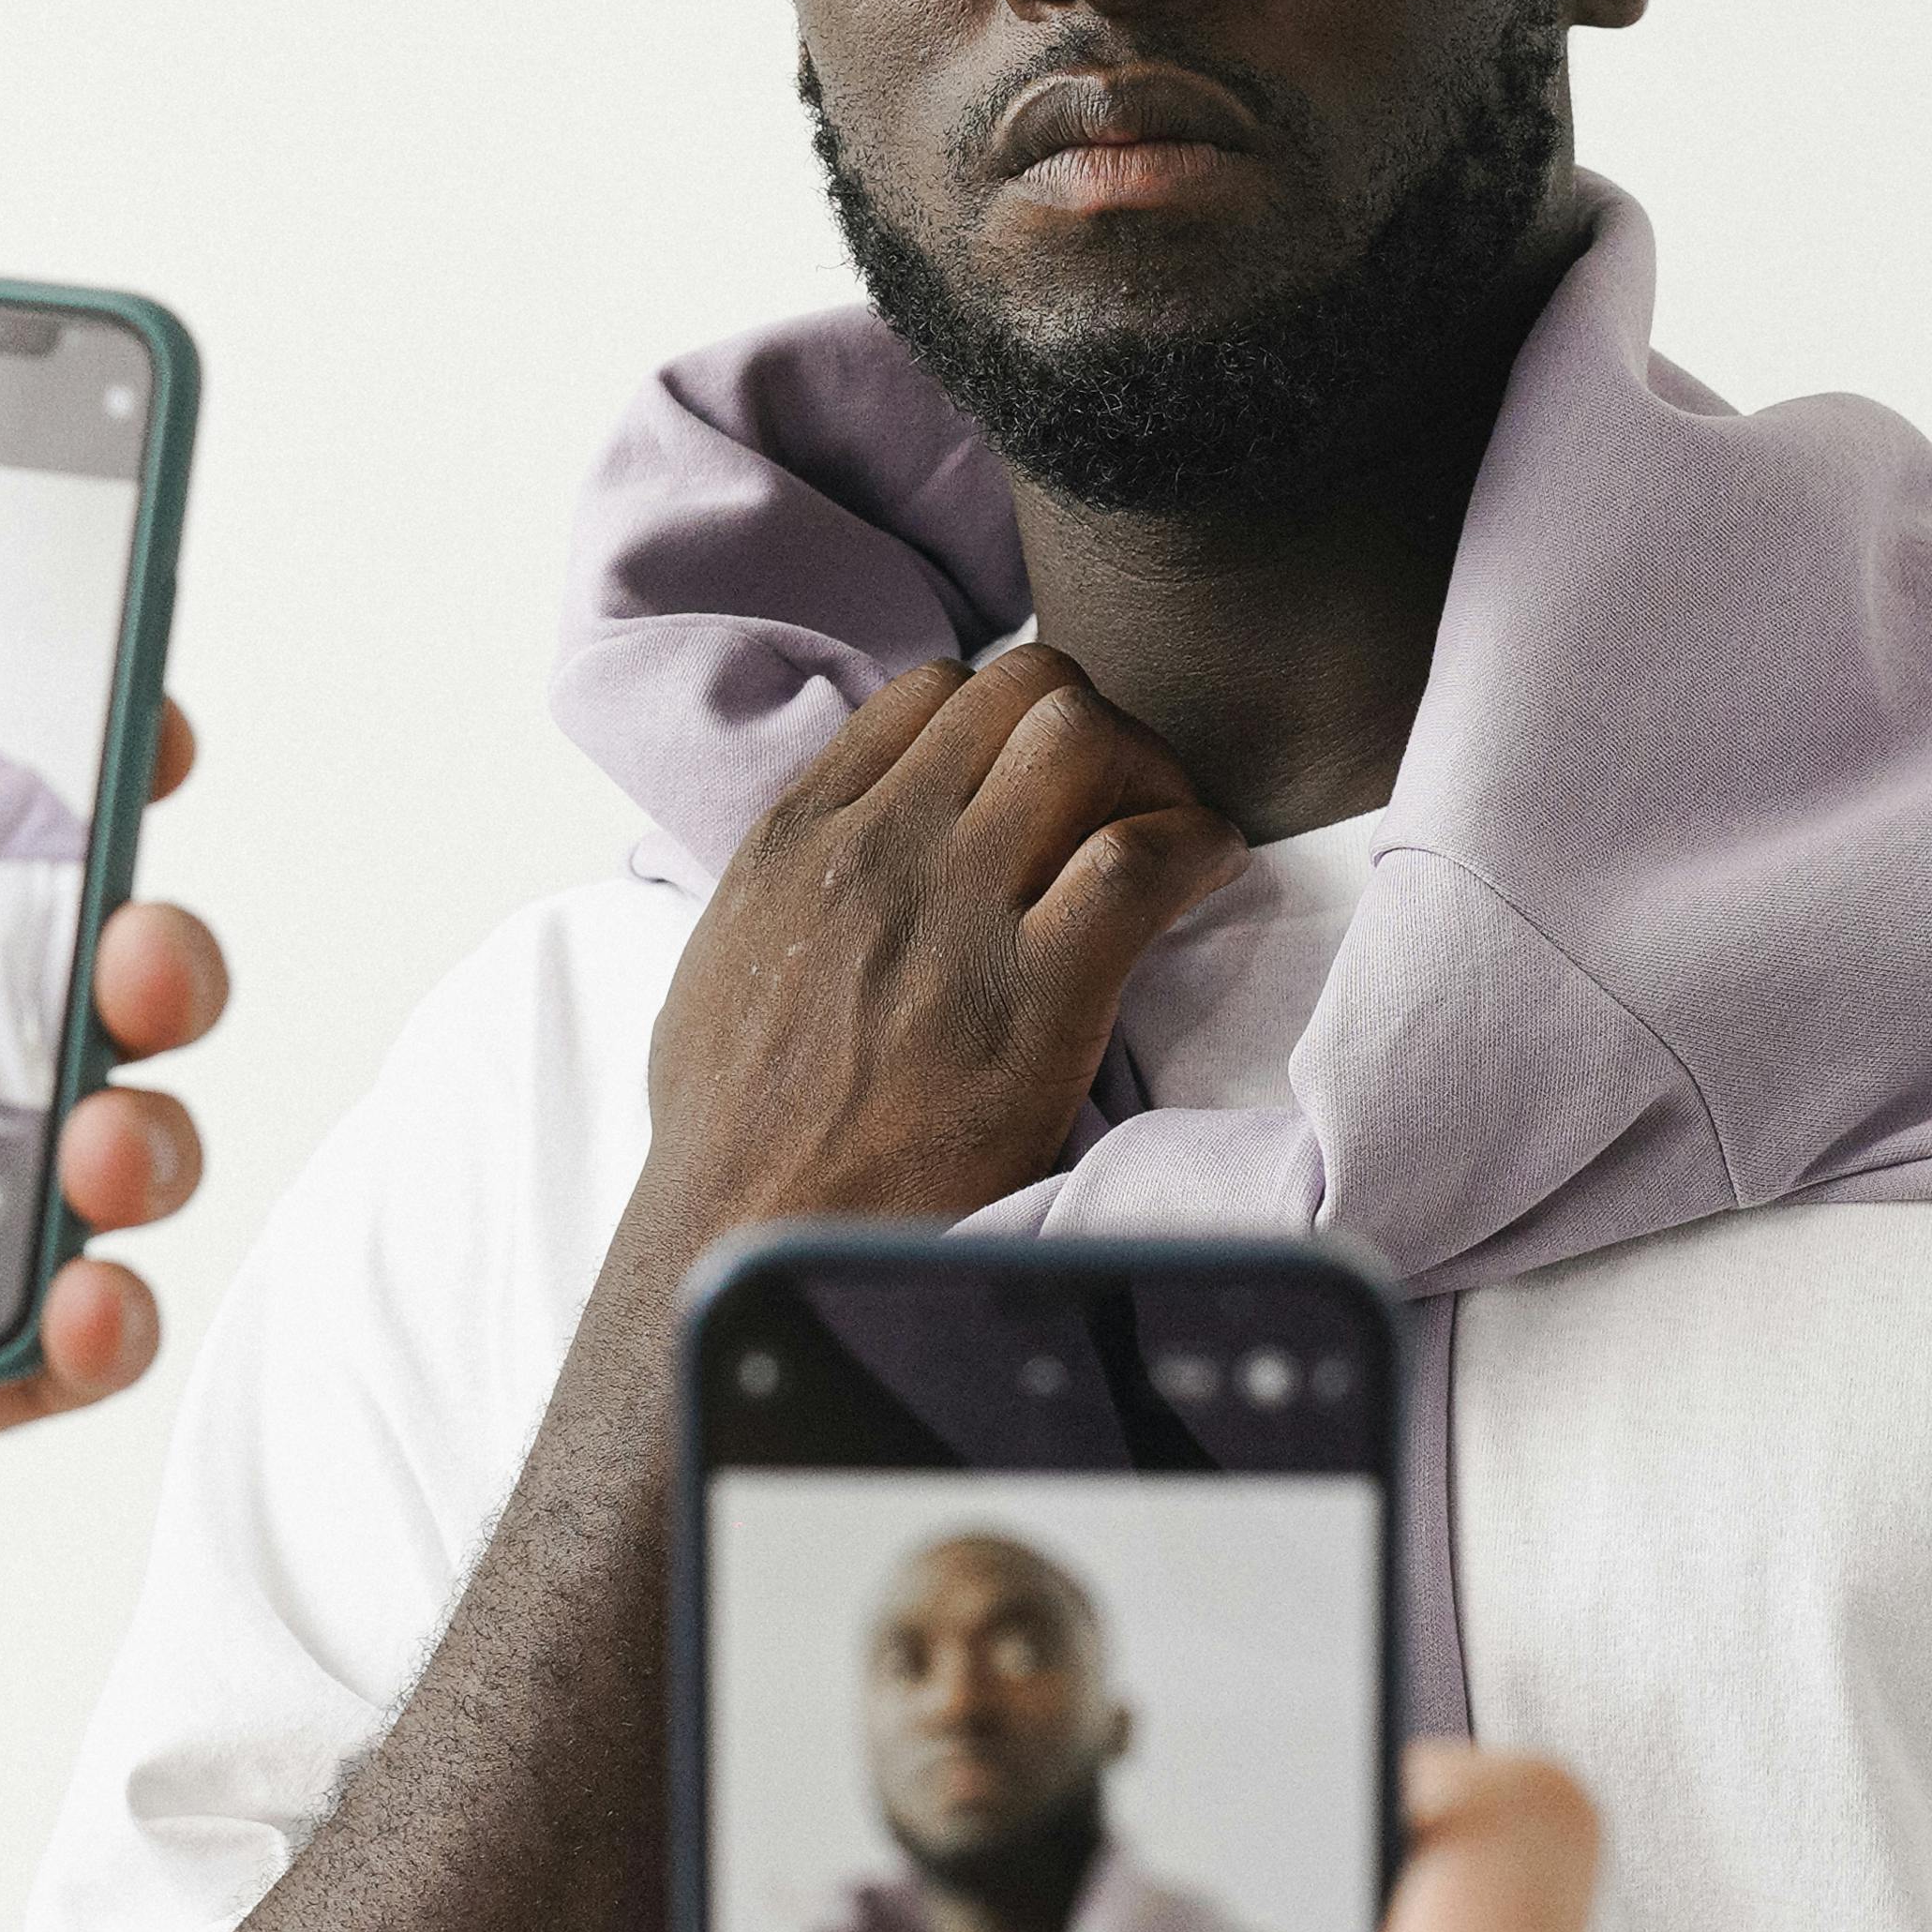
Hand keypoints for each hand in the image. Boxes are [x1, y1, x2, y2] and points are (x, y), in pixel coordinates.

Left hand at [0, 585, 233, 1662]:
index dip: (60, 777)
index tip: (129, 721)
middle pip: (71, 987)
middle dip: (157, 946)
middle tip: (134, 947)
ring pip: (100, 1160)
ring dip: (150, 1126)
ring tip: (99, 1136)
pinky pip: (58, 1353)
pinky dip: (110, 1322)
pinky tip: (78, 1297)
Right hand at [632, 643, 1242, 1250]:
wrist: (747, 1241)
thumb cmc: (733, 1130)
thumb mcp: (724, 962)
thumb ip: (790, 883)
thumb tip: (837, 859)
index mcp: (801, 836)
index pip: (936, 691)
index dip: (1015, 717)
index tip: (1051, 779)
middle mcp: (879, 847)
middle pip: (1027, 689)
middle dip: (1101, 729)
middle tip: (1132, 804)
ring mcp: (954, 912)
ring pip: (1083, 738)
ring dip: (1153, 775)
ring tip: (1173, 840)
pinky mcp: (1031, 998)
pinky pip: (1139, 859)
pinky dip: (1196, 847)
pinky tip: (1206, 878)